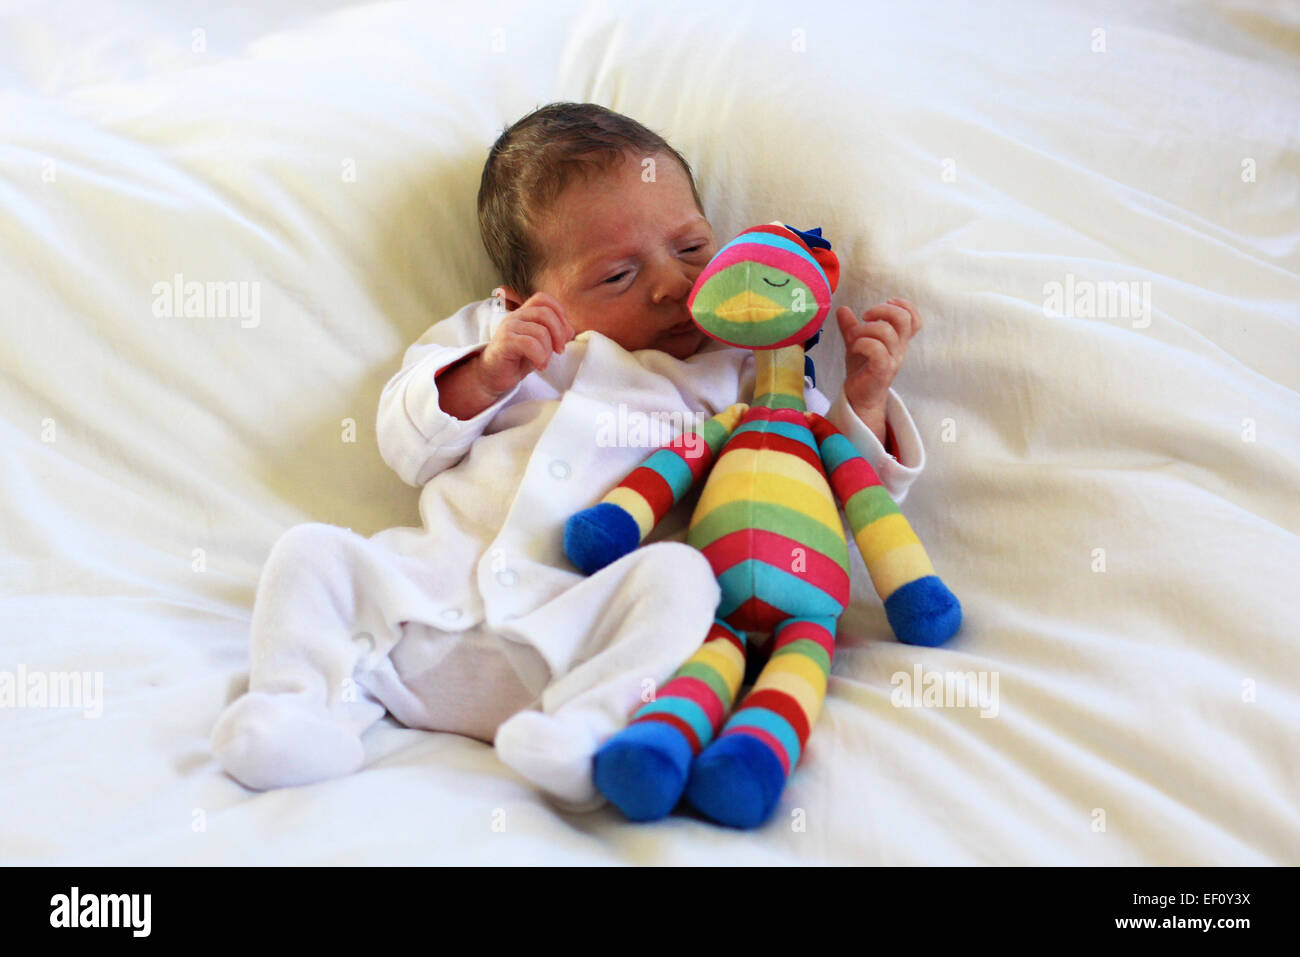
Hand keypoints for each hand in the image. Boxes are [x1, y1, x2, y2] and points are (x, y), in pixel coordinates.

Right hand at [478, 292, 574, 395]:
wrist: (492, 376)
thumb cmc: (517, 359)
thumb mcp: (540, 345)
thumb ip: (553, 335)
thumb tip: (569, 331)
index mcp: (524, 313)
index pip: (544, 299)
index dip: (559, 312)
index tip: (564, 334)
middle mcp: (515, 316)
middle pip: (546, 313)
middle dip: (559, 333)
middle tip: (560, 351)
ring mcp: (508, 328)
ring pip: (540, 331)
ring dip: (548, 351)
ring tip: (543, 362)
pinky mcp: (504, 342)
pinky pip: (530, 344)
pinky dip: (540, 356)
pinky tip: (538, 365)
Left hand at [836, 297, 921, 433]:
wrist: (859, 397)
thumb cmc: (862, 368)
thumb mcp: (856, 342)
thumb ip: (851, 326)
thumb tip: (842, 308)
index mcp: (898, 340)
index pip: (914, 320)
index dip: (905, 306)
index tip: (886, 303)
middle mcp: (899, 349)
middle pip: (904, 320)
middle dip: (882, 310)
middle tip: (865, 316)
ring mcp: (892, 360)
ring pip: (886, 332)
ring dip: (864, 329)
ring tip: (853, 337)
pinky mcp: (882, 371)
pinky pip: (877, 350)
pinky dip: (862, 343)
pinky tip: (854, 347)